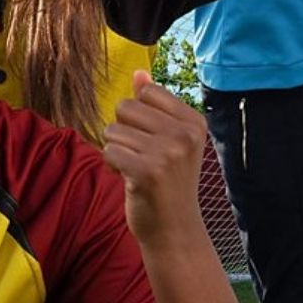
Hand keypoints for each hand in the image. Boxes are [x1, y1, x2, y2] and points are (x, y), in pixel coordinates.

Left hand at [103, 71, 207, 247]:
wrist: (174, 230)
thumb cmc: (168, 182)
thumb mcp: (169, 139)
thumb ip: (154, 104)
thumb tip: (139, 72)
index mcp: (194, 122)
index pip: (146, 92)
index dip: (138, 117)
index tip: (154, 142)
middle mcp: (185, 135)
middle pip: (125, 107)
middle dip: (124, 133)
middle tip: (143, 159)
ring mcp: (168, 153)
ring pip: (113, 130)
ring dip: (117, 152)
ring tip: (138, 171)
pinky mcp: (147, 172)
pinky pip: (108, 151)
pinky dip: (112, 166)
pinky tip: (131, 181)